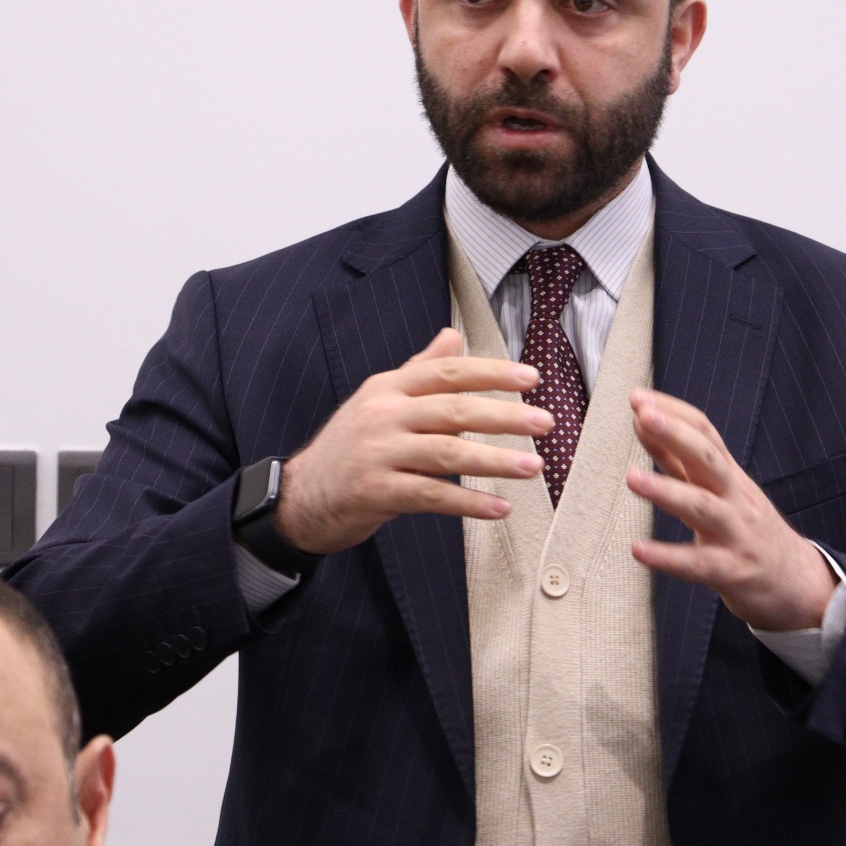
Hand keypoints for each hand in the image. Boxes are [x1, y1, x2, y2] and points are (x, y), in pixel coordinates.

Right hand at [274, 328, 551, 553]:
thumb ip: (419, 371)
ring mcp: (378, 453)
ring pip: (447, 453)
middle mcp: (383, 415)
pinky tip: (499, 508)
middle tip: (545, 423)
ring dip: (495, 461)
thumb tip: (453, 337)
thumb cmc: (350, 447)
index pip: (448, 372)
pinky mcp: (375, 492)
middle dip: (504, 416)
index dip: (492, 373)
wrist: (301, 496)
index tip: (532, 377)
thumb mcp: (379, 400)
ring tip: (534, 467)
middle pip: (453, 410)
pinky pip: (431, 496)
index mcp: (389, 387)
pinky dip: (469, 503)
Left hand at [626, 389, 836, 631]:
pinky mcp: (731, 571)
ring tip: (631, 478)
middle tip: (643, 415)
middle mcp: (735, 497)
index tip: (638, 398)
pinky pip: (698, 563)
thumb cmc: (748, 529)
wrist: (797, 582)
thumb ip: (679, 461)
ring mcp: (735, 533)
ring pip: (703, 507)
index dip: (673, 413)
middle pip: (709, 458)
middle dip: (676, 434)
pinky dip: (667, 556)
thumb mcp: (720, 491)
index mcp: (729, 475)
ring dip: (666, 491)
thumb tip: (642, 423)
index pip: (705, 432)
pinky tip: (638, 550)